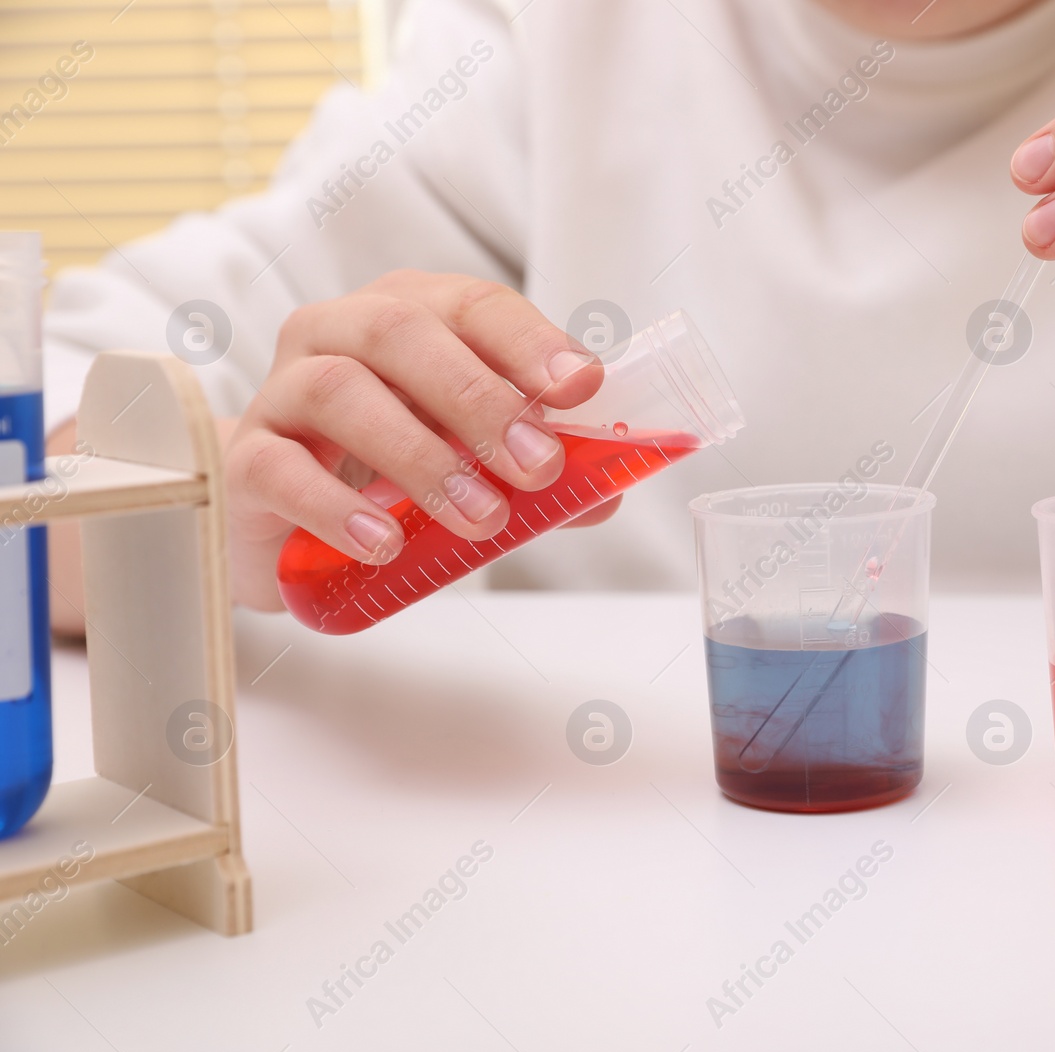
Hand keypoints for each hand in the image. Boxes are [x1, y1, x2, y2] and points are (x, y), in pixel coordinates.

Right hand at [226, 270, 615, 611]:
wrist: (287, 520)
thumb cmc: (393, 472)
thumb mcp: (476, 462)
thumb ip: (539, 473)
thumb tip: (606, 489)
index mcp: (410, 314)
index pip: (472, 304)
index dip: (528, 341)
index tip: (579, 387)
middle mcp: (338, 332)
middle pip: (402, 333)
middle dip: (480, 400)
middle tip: (537, 468)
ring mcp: (282, 391)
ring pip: (339, 391)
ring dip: (420, 456)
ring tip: (479, 520)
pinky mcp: (245, 460)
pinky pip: (279, 468)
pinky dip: (338, 508)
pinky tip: (385, 543)